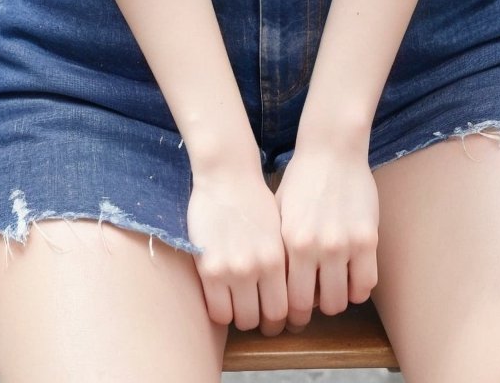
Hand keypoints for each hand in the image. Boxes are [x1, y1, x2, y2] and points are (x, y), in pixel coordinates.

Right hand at [187, 163, 288, 335]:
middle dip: (262, 323)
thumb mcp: (279, 231)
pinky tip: (222, 299)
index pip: (285, 309)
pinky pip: (216, 311)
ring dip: (240, 317)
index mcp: (278, 259)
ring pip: (240, 320)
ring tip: (239, 307)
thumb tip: (291, 294)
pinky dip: (220, 312)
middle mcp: (257, 268)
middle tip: (258, 315)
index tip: (277, 318)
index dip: (282, 320)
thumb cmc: (254, 200)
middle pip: (264, 319)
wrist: (225, 175)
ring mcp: (231, 270)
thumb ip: (283, 264)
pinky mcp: (208, 269)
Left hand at [274, 143, 378, 328]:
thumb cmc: (300, 181)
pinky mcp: (368, 237)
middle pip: (319, 306)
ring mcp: (345, 243)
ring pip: (345, 299)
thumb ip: (277, 250)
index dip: (292, 315)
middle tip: (314, 303)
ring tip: (333, 289)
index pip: (291, 300)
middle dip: (315, 311)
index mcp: (291, 242)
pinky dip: (359, 288)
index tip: (293, 315)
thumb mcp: (278, 214)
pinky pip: (368, 282)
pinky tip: (352, 277)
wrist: (331, 149)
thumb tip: (271, 288)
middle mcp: (317, 246)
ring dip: (339, 300)